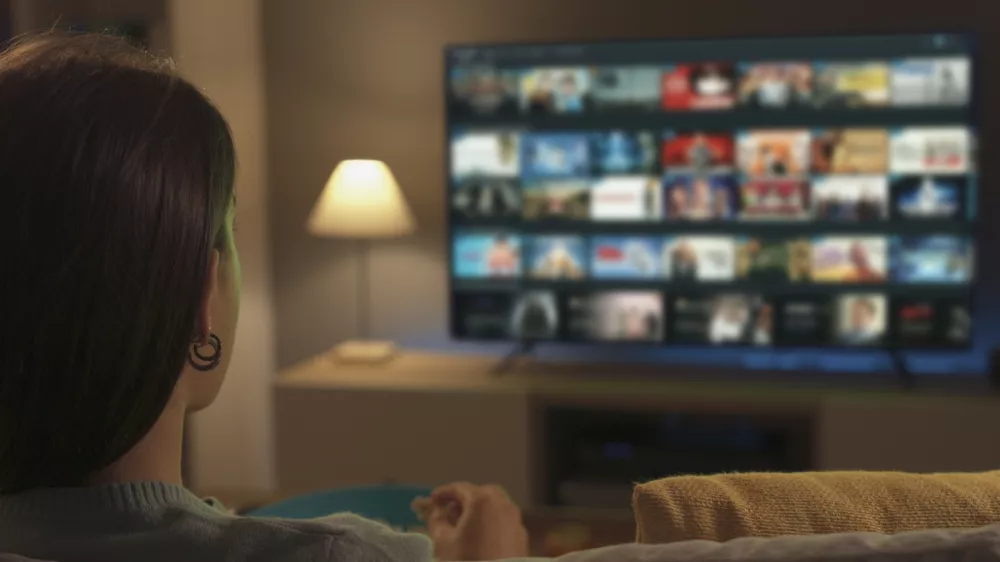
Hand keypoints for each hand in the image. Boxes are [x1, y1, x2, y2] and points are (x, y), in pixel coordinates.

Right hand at [412, 482, 529, 560]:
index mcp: (483, 500)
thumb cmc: (467, 560)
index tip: (433, 500)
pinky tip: (480, 539)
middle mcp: (503, 505)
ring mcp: (516, 520)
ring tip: (464, 528)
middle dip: (464, 500)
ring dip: (478, 512)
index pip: (460, 488)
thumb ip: (437, 520)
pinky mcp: (522, 537)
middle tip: (449, 513)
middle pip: (480, 494)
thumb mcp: (443, 541)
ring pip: (495, 507)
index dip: (444, 493)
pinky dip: (490, 523)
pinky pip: (503, 522)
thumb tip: (437, 512)